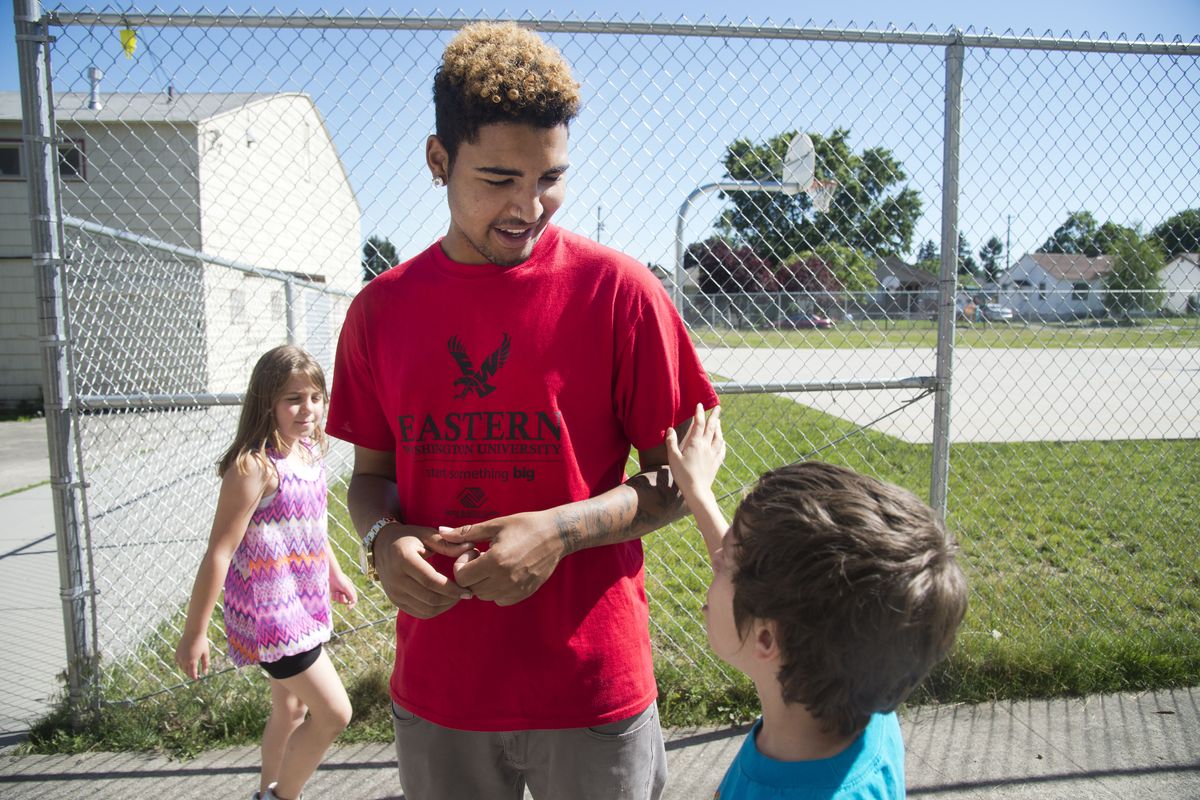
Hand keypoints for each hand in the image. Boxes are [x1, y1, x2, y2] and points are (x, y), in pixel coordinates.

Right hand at [175, 633, 209, 679]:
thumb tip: (205, 673)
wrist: (193, 632)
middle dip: (190, 674)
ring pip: (181, 667)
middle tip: (195, 675)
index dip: (195, 677)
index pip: (192, 674)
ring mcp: (179, 656)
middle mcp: (184, 660)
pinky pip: (178, 662)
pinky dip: (181, 664)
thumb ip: (205, 664)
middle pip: (186, 672)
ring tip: (191, 669)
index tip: (198, 679)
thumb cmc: (201, 642)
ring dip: (186, 669)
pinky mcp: (177, 653)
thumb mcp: (205, 653)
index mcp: (192, 661)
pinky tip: (185, 663)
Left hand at [329, 566, 357, 608]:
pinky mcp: (335, 593)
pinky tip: (333, 592)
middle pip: (346, 602)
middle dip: (343, 599)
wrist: (332, 575)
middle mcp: (346, 592)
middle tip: (341, 595)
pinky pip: (335, 599)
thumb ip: (351, 596)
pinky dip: (334, 597)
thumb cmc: (341, 580)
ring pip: (340, 601)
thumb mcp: (347, 588)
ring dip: (338, 598)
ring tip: (336, 592)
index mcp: (351, 591)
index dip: (351, 605)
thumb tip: (353, 604)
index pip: (353, 600)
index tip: (348, 608)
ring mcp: (340, 593)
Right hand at [375, 524, 473, 618]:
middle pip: (429, 597)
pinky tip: (445, 601)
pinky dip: (435, 610)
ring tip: (457, 597)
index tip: (468, 590)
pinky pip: (418, 612)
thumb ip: (447, 544)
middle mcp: (395, 578)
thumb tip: (471, 548)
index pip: (431, 581)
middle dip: (451, 599)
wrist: (382, 545)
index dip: (452, 588)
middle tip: (466, 594)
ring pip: (425, 609)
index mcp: (403, 559)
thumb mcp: (426, 535)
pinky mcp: (394, 600)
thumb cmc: (409, 537)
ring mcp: (393, 592)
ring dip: (445, 606)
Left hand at [438, 511, 563, 605]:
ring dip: (483, 583)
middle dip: (471, 574)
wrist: (557, 535)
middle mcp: (505, 579)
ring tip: (494, 564)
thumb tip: (441, 532)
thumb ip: (466, 533)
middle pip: (471, 588)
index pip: (461, 577)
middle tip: (482, 557)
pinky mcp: (525, 593)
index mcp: (495, 561)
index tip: (473, 552)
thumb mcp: (494, 525)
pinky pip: (500, 600)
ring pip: (485, 596)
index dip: (462, 565)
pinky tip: (504, 573)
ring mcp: (516, 588)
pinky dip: (497, 590)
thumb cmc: (525, 525)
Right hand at [665, 403, 724, 503]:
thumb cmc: (683, 474)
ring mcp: (713, 454)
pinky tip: (723, 441)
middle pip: (712, 428)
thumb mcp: (673, 458)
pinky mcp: (716, 463)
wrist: (697, 490)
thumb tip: (670, 429)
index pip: (698, 424)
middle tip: (718, 407)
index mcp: (695, 443)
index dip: (699, 413)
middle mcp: (706, 446)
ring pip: (718, 437)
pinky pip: (721, 450)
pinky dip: (722, 443)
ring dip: (719, 428)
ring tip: (719, 422)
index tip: (700, 405)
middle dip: (714, 416)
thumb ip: (671, 442)